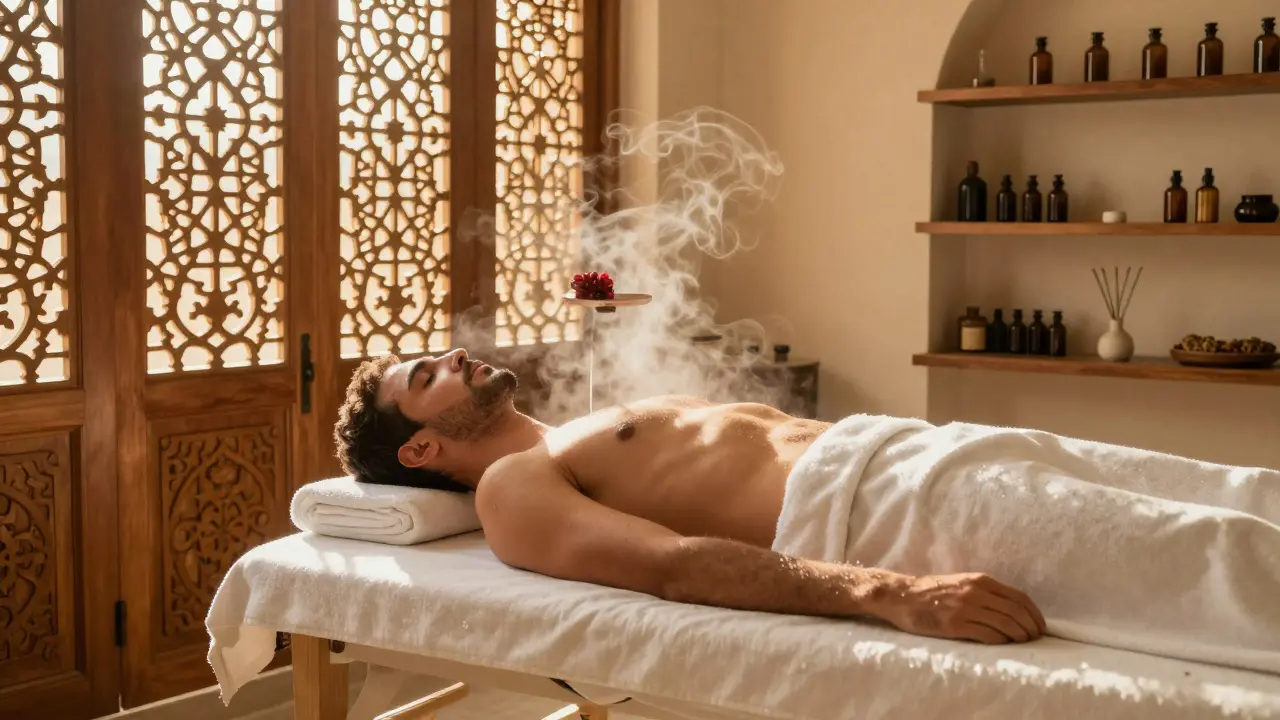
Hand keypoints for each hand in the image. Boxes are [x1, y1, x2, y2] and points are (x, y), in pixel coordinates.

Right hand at [885, 573, 1046, 643]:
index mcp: (979, 580)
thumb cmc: (932, 591)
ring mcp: (965, 609)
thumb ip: (984, 592)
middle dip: (1031, 627)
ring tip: (1023, 642)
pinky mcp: (954, 625)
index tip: (1040, 625)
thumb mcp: (962, 583)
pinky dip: (1000, 641)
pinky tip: (1003, 644)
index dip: (1034, 613)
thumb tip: (1011, 608)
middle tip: (1035, 638)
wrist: (902, 596)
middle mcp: (975, 592)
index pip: (1019, 597)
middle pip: (1016, 611)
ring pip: (1005, 624)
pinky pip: (987, 635)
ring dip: (1019, 636)